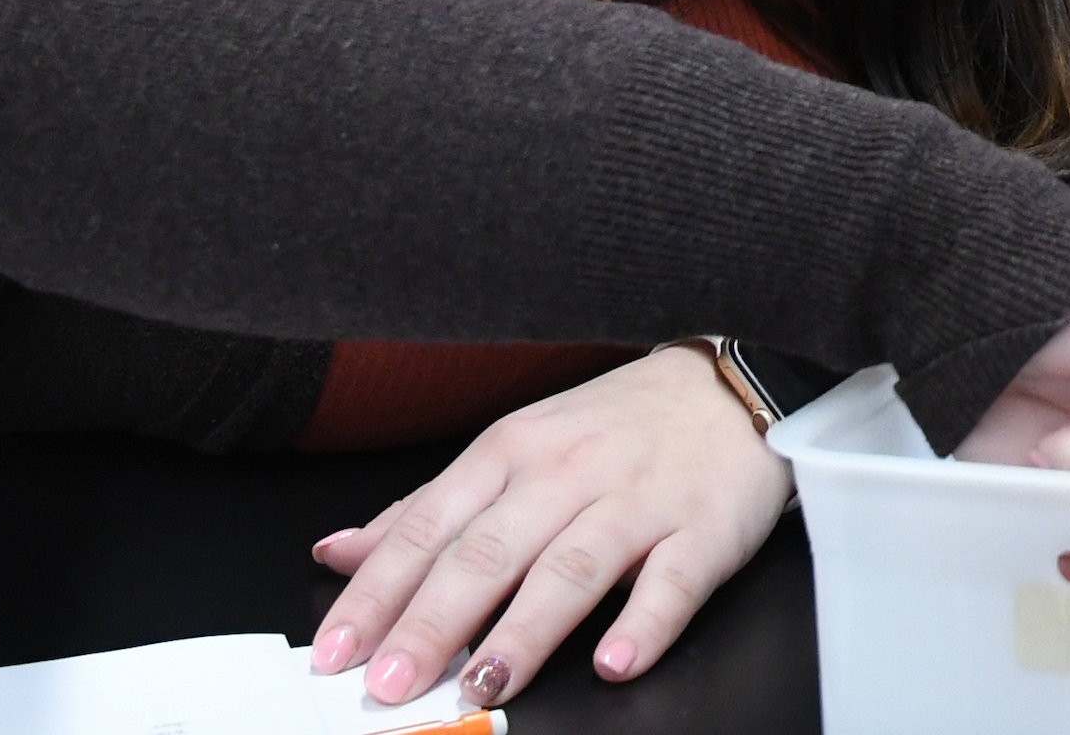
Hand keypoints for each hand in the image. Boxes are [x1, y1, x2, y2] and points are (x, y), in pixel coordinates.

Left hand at [306, 346, 791, 707]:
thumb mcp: (513, 449)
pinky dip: (643, 624)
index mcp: (510, 453)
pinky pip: (671, 582)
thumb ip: (429, 508)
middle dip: (433, 623)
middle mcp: (566, 474)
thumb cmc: (616, 428)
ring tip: (486, 684)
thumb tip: (336, 553)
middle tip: (391, 684)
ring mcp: (636, 501)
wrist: (733, 386)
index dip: (378, 592)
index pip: (428, 528)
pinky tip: (614, 662)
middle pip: (488, 553)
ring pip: (571, 568)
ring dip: (525, 631)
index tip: (335, 650)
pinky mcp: (703, 529)